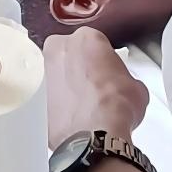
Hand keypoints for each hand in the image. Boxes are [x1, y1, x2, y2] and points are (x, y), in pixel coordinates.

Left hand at [43, 28, 149, 147]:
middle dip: (78, 67)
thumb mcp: (136, 85)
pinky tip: (72, 118)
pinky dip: (56, 106)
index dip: (102, 59)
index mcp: (86, 38)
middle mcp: (59, 50)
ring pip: (55, 75)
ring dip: (65, 86)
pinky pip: (47, 98)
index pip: (95, 43)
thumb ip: (124, 78)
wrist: (96, 134)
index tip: (107, 71)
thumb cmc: (116, 104)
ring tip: (82, 105)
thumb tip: (122, 88)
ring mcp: (44, 73)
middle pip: (68, 54)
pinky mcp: (35, 99)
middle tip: (92, 85)